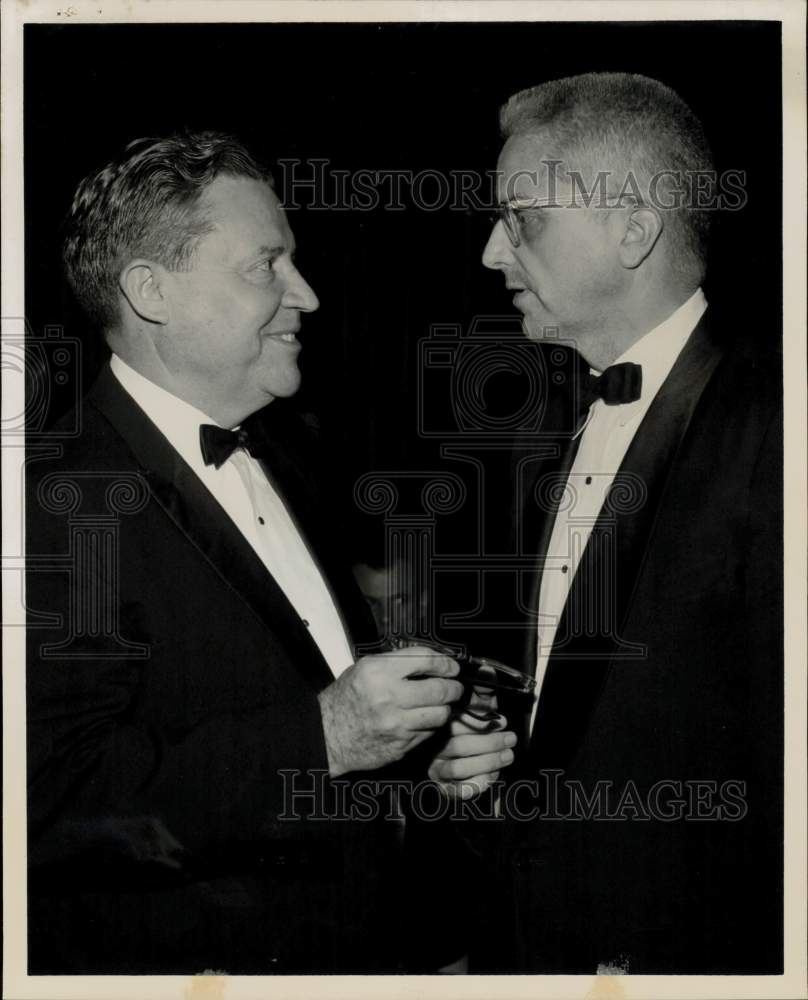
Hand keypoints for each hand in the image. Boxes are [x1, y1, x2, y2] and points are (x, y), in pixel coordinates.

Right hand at [318, 646, 462, 776]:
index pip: (425, 660)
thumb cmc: (346, 699)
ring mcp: (396, 723)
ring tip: (440, 704)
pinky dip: (430, 726)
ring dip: (444, 708)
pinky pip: (428, 733)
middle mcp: (388, 696)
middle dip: (453, 687)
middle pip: (439, 689)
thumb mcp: (364, 669)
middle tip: (455, 687)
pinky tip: (423, 720)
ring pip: (440, 714)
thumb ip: (396, 663)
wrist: (327, 735)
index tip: (451, 667)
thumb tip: (431, 661)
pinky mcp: (400, 745)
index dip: (445, 663)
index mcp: (378, 671)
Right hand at [427, 687, 516, 799]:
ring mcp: (438, 769)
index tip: (502, 721)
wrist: (467, 765)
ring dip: (489, 762)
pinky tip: (491, 777)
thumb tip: (487, 669)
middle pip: (458, 745)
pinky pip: (458, 790)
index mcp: (442, 725)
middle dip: (490, 743)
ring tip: (508, 755)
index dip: (481, 723)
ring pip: (459, 767)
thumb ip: (484, 691)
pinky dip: (477, 784)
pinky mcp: (446, 788)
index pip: (456, 722)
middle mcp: (435, 746)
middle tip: (511, 739)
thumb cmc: (475, 731)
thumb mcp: (480, 709)